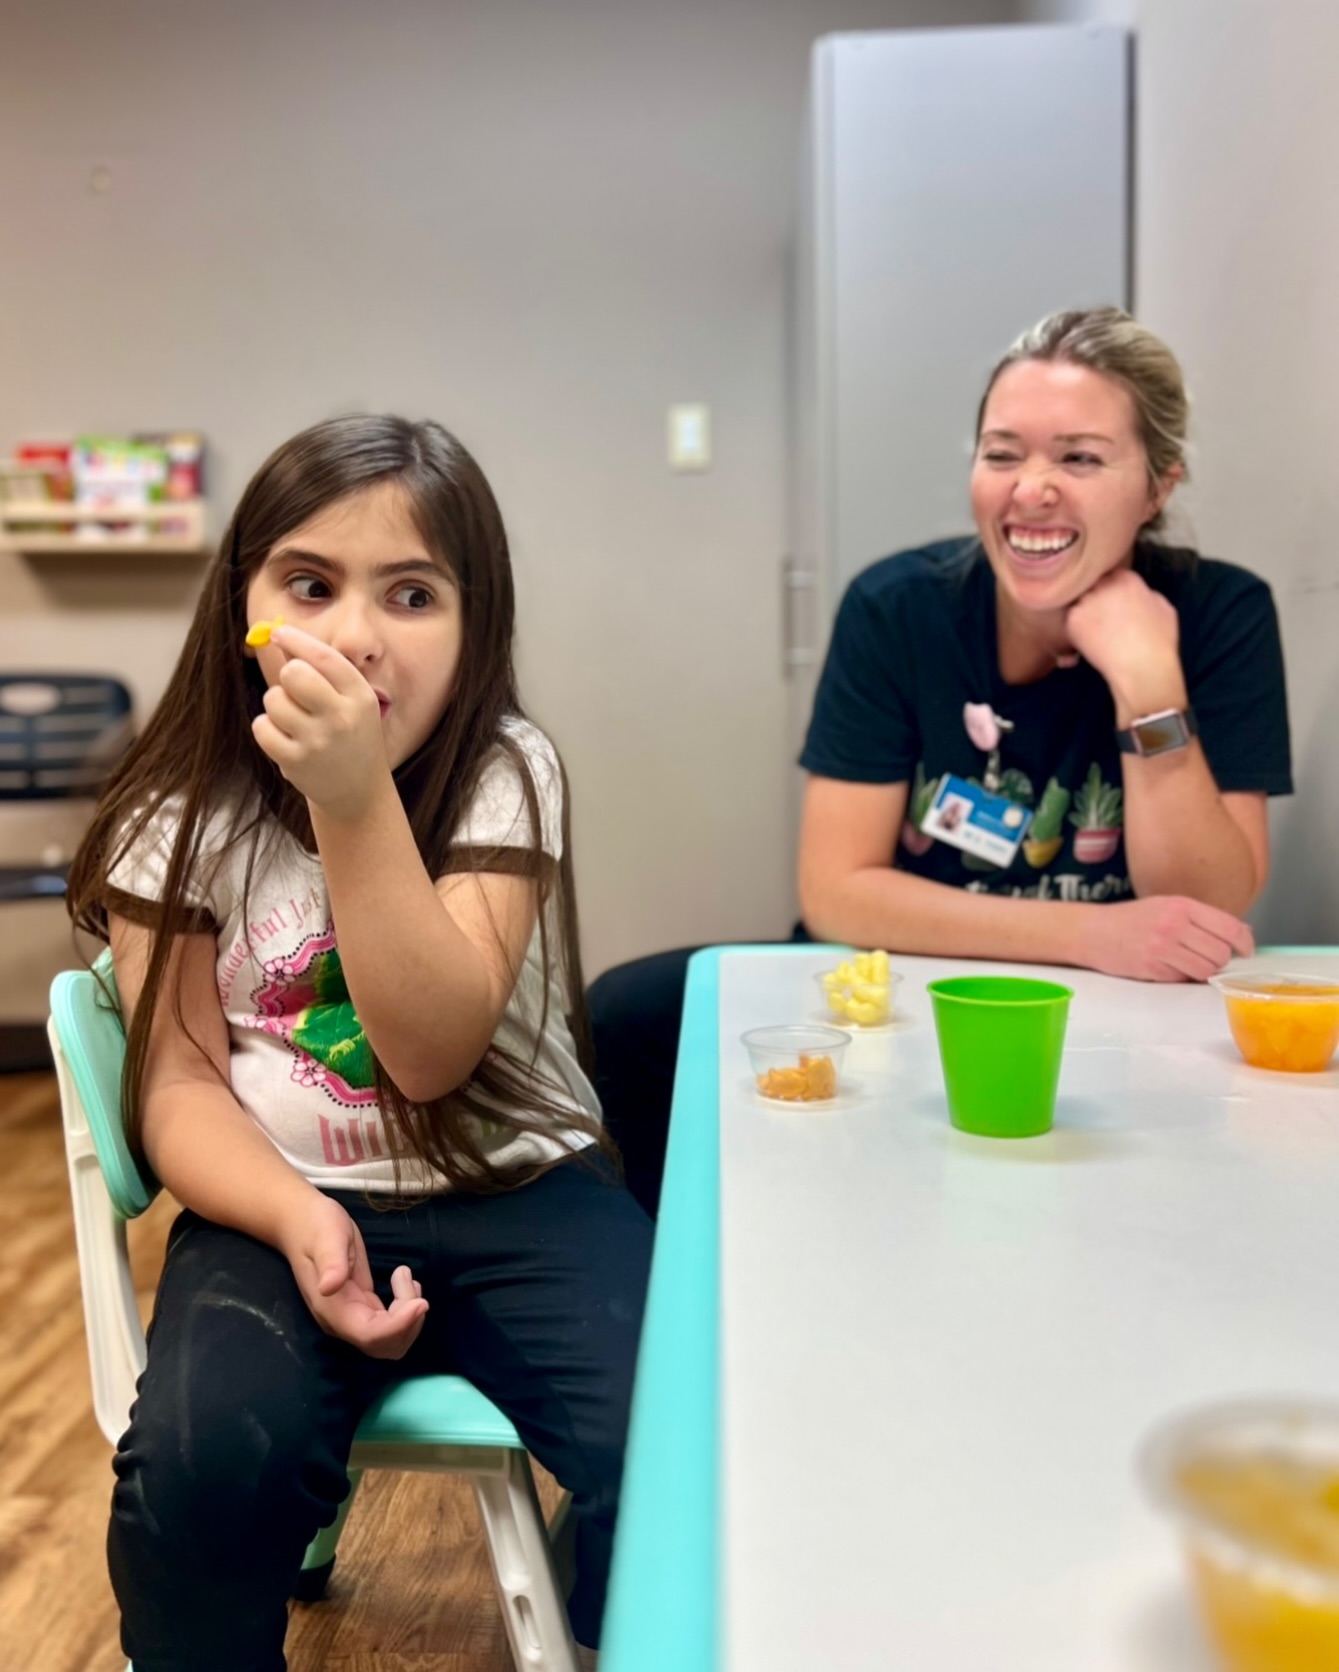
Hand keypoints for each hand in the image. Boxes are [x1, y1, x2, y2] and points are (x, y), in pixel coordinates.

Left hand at [252, 626, 388, 817]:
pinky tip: (283, 736)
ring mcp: (317, 742)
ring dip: (277, 705)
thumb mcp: (351, 701)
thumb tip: (280, 635)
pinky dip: (266, 728)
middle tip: (296, 690)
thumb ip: (322, 670)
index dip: (296, 639)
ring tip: (294, 720)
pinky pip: (261, 726)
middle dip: (289, 676)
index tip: (278, 633)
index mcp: (360, 696)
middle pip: (295, 673)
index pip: (324, 657)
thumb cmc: (350, 736)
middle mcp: (341, 718)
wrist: (358, 791)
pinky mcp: (295, 762)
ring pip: (274, 699)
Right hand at [284, 1192, 427, 1359]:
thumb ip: (331, 1262)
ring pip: (389, 1341)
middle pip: (384, 1345)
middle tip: (407, 1279)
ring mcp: (351, 1318)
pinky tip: (405, 1282)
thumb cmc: (315, 1226)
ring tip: (405, 1277)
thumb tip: (328, 1288)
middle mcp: (341, 1322)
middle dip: (408, 1321)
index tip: (421, 1302)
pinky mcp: (361, 1309)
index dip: (398, 1326)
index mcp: (332, 1309)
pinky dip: (406, 1311)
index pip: (369, 1335)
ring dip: (409, 1317)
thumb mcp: (326, 1237)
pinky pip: (389, 1325)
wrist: (302, 1225)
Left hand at [1064, 570, 1184, 717]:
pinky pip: (1070, 620)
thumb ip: (1146, 593)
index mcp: (1127, 578)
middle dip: (1096, 599)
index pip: (1110, 576)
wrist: (1142, 668)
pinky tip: (1092, 642)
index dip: (1110, 592)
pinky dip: (1077, 630)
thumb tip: (1138, 594)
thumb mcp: (1163, 607)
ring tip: (1099, 633)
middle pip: (1092, 587)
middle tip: (1103, 620)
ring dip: (1085, 614)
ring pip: (1079, 602)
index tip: (1112, 604)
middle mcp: (1105, 584)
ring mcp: (1087, 601)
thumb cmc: (1158, 643)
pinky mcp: (1073, 619)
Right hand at [1082, 895, 1254, 982]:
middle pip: (1221, 953)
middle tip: (1210, 957)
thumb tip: (1243, 933)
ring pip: (1206, 970)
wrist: (1092, 931)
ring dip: (1205, 972)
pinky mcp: (1152, 969)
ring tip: (1191, 963)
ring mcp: (1162, 948)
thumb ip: (1203, 918)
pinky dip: (1184, 977)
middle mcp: (1173, 925)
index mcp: (1181, 906)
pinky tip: (1171, 967)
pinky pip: (1184, 979)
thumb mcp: (1168, 906)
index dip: (1245, 943)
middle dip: (1221, 960)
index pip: (1230, 927)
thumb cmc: (1132, 919)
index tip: (1246, 951)